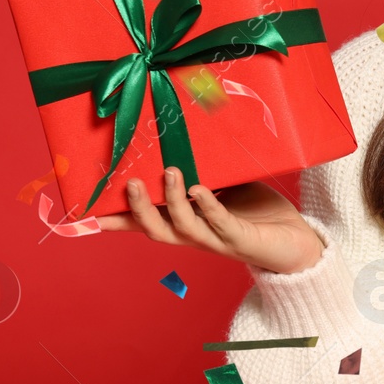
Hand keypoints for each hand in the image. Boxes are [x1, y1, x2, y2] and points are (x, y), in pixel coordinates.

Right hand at [95, 168, 324, 274]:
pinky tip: (201, 189)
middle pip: (157, 230)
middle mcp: (196, 237)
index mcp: (187, 225)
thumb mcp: (226, 186)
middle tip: (129, 182)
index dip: (117, 221)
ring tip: (170, 172)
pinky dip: (209, 206)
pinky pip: (221, 224)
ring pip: (184, 228)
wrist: (297, 241)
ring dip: (173, 201)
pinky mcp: (241, 240)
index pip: (145, 224)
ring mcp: (217, 240)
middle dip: (139, 209)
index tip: (86, 214)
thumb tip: (181, 142)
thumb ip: (204, 171)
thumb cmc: (257, 212)